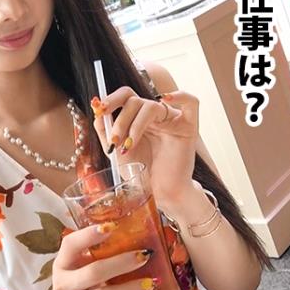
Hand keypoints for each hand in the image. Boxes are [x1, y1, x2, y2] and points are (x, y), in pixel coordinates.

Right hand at [38, 223, 157, 289]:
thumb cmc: (72, 287)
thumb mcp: (74, 269)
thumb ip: (92, 255)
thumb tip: (132, 236)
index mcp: (62, 264)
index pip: (70, 245)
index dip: (89, 235)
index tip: (111, 226)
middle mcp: (63, 285)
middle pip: (93, 272)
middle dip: (121, 263)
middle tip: (144, 255)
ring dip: (129, 289)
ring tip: (151, 282)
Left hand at [90, 88, 199, 205]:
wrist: (161, 193)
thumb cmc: (141, 173)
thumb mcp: (116, 151)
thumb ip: (106, 130)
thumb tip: (98, 112)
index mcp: (137, 117)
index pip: (125, 96)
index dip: (110, 99)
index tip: (98, 109)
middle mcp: (154, 116)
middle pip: (135, 100)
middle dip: (120, 119)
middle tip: (114, 139)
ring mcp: (171, 120)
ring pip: (151, 106)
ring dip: (134, 124)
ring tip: (128, 146)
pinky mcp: (189, 128)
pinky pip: (192, 103)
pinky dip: (181, 96)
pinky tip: (164, 99)